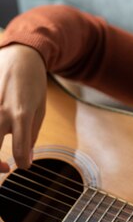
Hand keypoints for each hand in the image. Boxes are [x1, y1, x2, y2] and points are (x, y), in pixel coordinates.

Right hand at [0, 44, 46, 171]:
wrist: (20, 54)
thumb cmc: (33, 83)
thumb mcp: (40, 109)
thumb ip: (31, 135)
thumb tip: (25, 159)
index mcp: (21, 115)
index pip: (18, 151)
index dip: (22, 163)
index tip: (22, 164)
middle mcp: (1, 112)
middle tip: (4, 167)